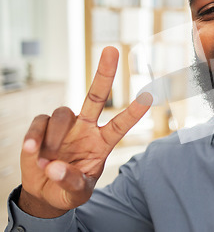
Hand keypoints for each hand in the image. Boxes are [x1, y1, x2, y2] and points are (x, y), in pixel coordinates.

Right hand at [19, 47, 151, 216]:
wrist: (45, 192)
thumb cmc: (68, 188)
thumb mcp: (76, 193)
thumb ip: (70, 182)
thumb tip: (55, 167)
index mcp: (102, 142)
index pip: (121, 124)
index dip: (134, 111)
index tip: (149, 96)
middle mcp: (86, 128)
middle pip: (97, 96)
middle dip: (104, 73)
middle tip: (112, 49)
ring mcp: (65, 126)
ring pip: (63, 112)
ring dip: (56, 135)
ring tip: (47, 159)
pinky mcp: (42, 126)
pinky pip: (40, 122)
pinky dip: (35, 136)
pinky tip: (33, 151)